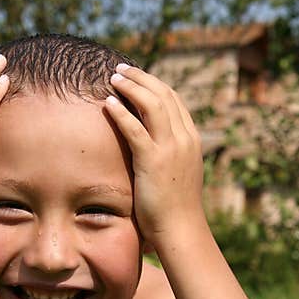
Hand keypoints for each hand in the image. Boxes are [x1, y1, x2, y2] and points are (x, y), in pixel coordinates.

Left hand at [104, 64, 204, 246]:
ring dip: (131, 87)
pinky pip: (135, 128)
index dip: (154, 84)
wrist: (181, 229)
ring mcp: (170, 148)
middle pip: (164, 94)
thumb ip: (169, 155)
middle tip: (121, 69)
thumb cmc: (175, 208)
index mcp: (191, 140)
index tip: (136, 76)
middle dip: (141, 78)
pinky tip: (108, 104)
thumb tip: (153, 147)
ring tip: (113, 78)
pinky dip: (121, 112)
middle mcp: (184, 138)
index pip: (174, 100)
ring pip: (151, 104)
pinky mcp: (153, 160)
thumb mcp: (178, 173)